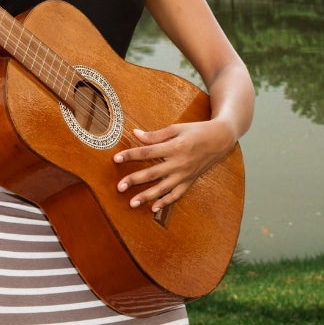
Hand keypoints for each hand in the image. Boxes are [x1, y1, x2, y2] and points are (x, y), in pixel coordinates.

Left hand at [113, 118, 239, 212]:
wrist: (221, 139)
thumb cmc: (197, 131)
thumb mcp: (176, 129)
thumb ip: (155, 135)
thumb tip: (135, 134)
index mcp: (174, 148)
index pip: (147, 152)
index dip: (130, 155)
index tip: (115, 159)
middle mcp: (179, 164)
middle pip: (152, 173)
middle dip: (134, 180)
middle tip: (119, 187)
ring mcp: (185, 175)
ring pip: (163, 188)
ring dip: (147, 196)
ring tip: (132, 203)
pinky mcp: (190, 181)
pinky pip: (176, 194)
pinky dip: (165, 202)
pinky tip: (153, 208)